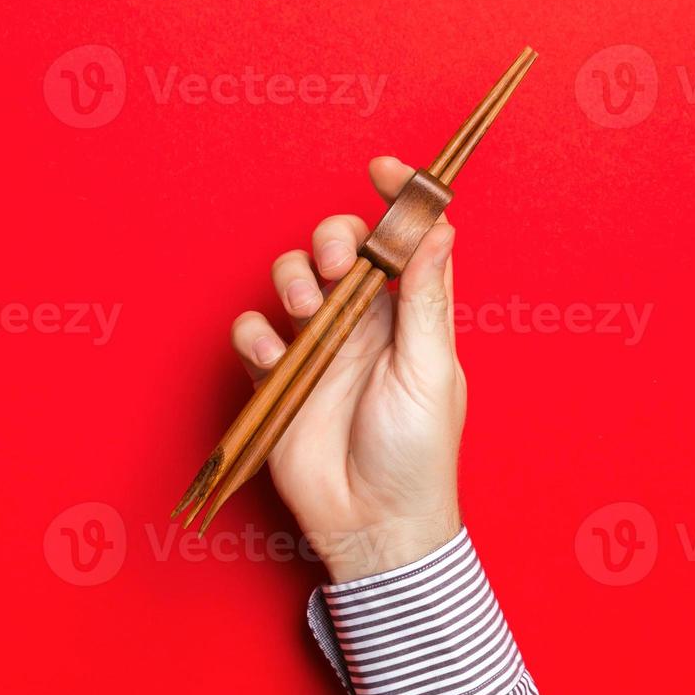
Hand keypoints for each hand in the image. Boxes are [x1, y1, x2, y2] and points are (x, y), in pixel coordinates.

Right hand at [230, 156, 464, 583]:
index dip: (396, 200)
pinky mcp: (279, 375)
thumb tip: (441, 226)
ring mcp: (318, 347)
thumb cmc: (417, 455)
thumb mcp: (431, 371)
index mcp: (410, 315)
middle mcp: (363, 322)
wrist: (372, 524)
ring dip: (292, 279)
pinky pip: (253, 331)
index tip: (382, 169)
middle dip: (331, 241)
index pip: (405, 241)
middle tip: (335, 269)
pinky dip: (257, 331)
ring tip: (305, 311)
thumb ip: (428, 298)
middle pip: (339, 248)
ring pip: (291, 279)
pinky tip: (274, 353)